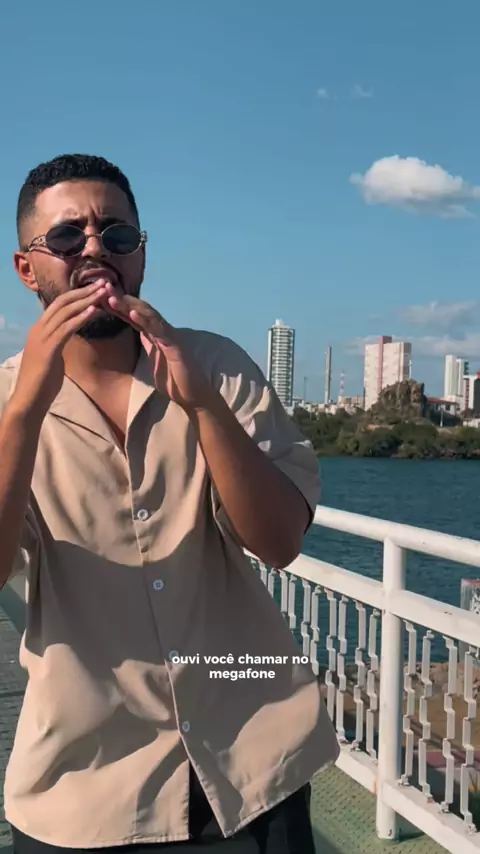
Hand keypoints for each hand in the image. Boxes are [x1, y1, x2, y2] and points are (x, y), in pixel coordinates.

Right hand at [12, 282, 108, 418]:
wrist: (29, 400)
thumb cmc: (42, 383)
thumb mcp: (51, 356)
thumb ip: (58, 342)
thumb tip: (68, 335)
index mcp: (39, 329)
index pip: (59, 305)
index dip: (78, 294)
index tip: (96, 288)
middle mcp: (39, 329)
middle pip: (63, 302)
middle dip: (85, 291)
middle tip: (105, 283)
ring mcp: (42, 337)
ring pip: (66, 311)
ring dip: (87, 300)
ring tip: (104, 292)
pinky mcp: (49, 348)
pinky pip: (67, 328)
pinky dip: (81, 317)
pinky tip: (94, 310)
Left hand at [104, 285, 215, 411]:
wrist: (193, 395)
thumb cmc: (174, 380)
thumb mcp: (154, 360)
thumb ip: (147, 346)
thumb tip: (138, 335)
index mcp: (154, 335)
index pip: (134, 317)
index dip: (117, 307)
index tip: (100, 298)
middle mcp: (162, 331)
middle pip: (139, 310)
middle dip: (121, 299)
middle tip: (103, 289)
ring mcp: (169, 336)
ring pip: (148, 315)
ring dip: (130, 305)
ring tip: (113, 298)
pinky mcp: (175, 345)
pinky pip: (158, 329)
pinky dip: (145, 320)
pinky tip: (132, 312)